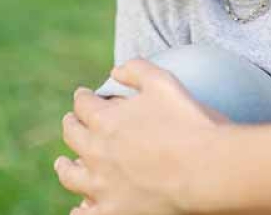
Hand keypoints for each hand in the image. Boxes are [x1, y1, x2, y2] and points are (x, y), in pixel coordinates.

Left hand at [57, 60, 222, 214]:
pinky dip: (79, 210)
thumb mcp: (163, 82)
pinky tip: (78, 208)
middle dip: (71, 124)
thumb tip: (115, 71)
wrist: (206, 169)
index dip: (82, 97)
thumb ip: (136, 70)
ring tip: (64, 163)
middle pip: (72, 135)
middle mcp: (96, 152)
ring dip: (64, 166)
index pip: (83, 104)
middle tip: (72, 121)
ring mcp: (102, 185)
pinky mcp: (113, 211)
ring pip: (70, 175)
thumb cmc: (189, 123)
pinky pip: (85, 214)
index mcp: (105, 120)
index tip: (84, 95)